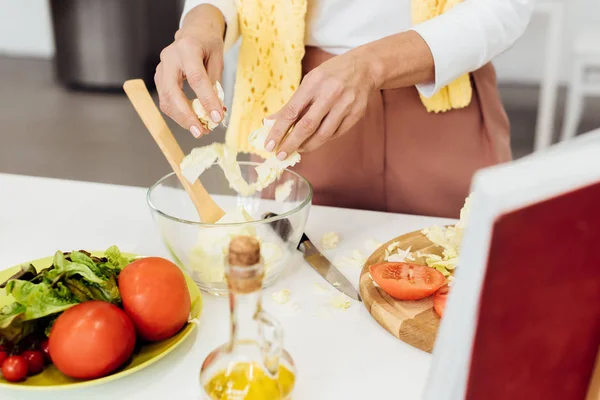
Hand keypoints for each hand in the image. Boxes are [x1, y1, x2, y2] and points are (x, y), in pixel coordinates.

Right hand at [154, 5, 225, 137]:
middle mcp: (170, 58)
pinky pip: (166, 101)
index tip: (217, 117)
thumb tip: (216, 111)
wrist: (193, 32)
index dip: (206, 100)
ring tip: (200, 130)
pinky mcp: (159, 79)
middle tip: (200, 132)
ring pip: (166, 100)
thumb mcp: (218, 58)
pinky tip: (192, 120)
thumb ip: (216, 83)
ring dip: (182, 119)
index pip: (196, 78)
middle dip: (186, 116)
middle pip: (173, 92)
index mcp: (187, 49)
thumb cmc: (207, 44)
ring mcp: (161, 69)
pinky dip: (178, 114)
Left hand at [264, 51, 376, 157]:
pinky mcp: (356, 115)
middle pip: (307, 126)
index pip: (291, 112)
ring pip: (323, 135)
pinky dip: (323, 140)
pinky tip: (315, 140)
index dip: (278, 131)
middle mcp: (330, 94)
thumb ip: (292, 103)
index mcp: (314, 83)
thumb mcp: (309, 81)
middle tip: (280, 155)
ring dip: (307, 146)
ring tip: (297, 149)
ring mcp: (345, 105)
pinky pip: (335, 134)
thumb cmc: (331, 74)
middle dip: (291, 143)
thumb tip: (270, 122)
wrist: (365, 68)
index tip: (269, 145)